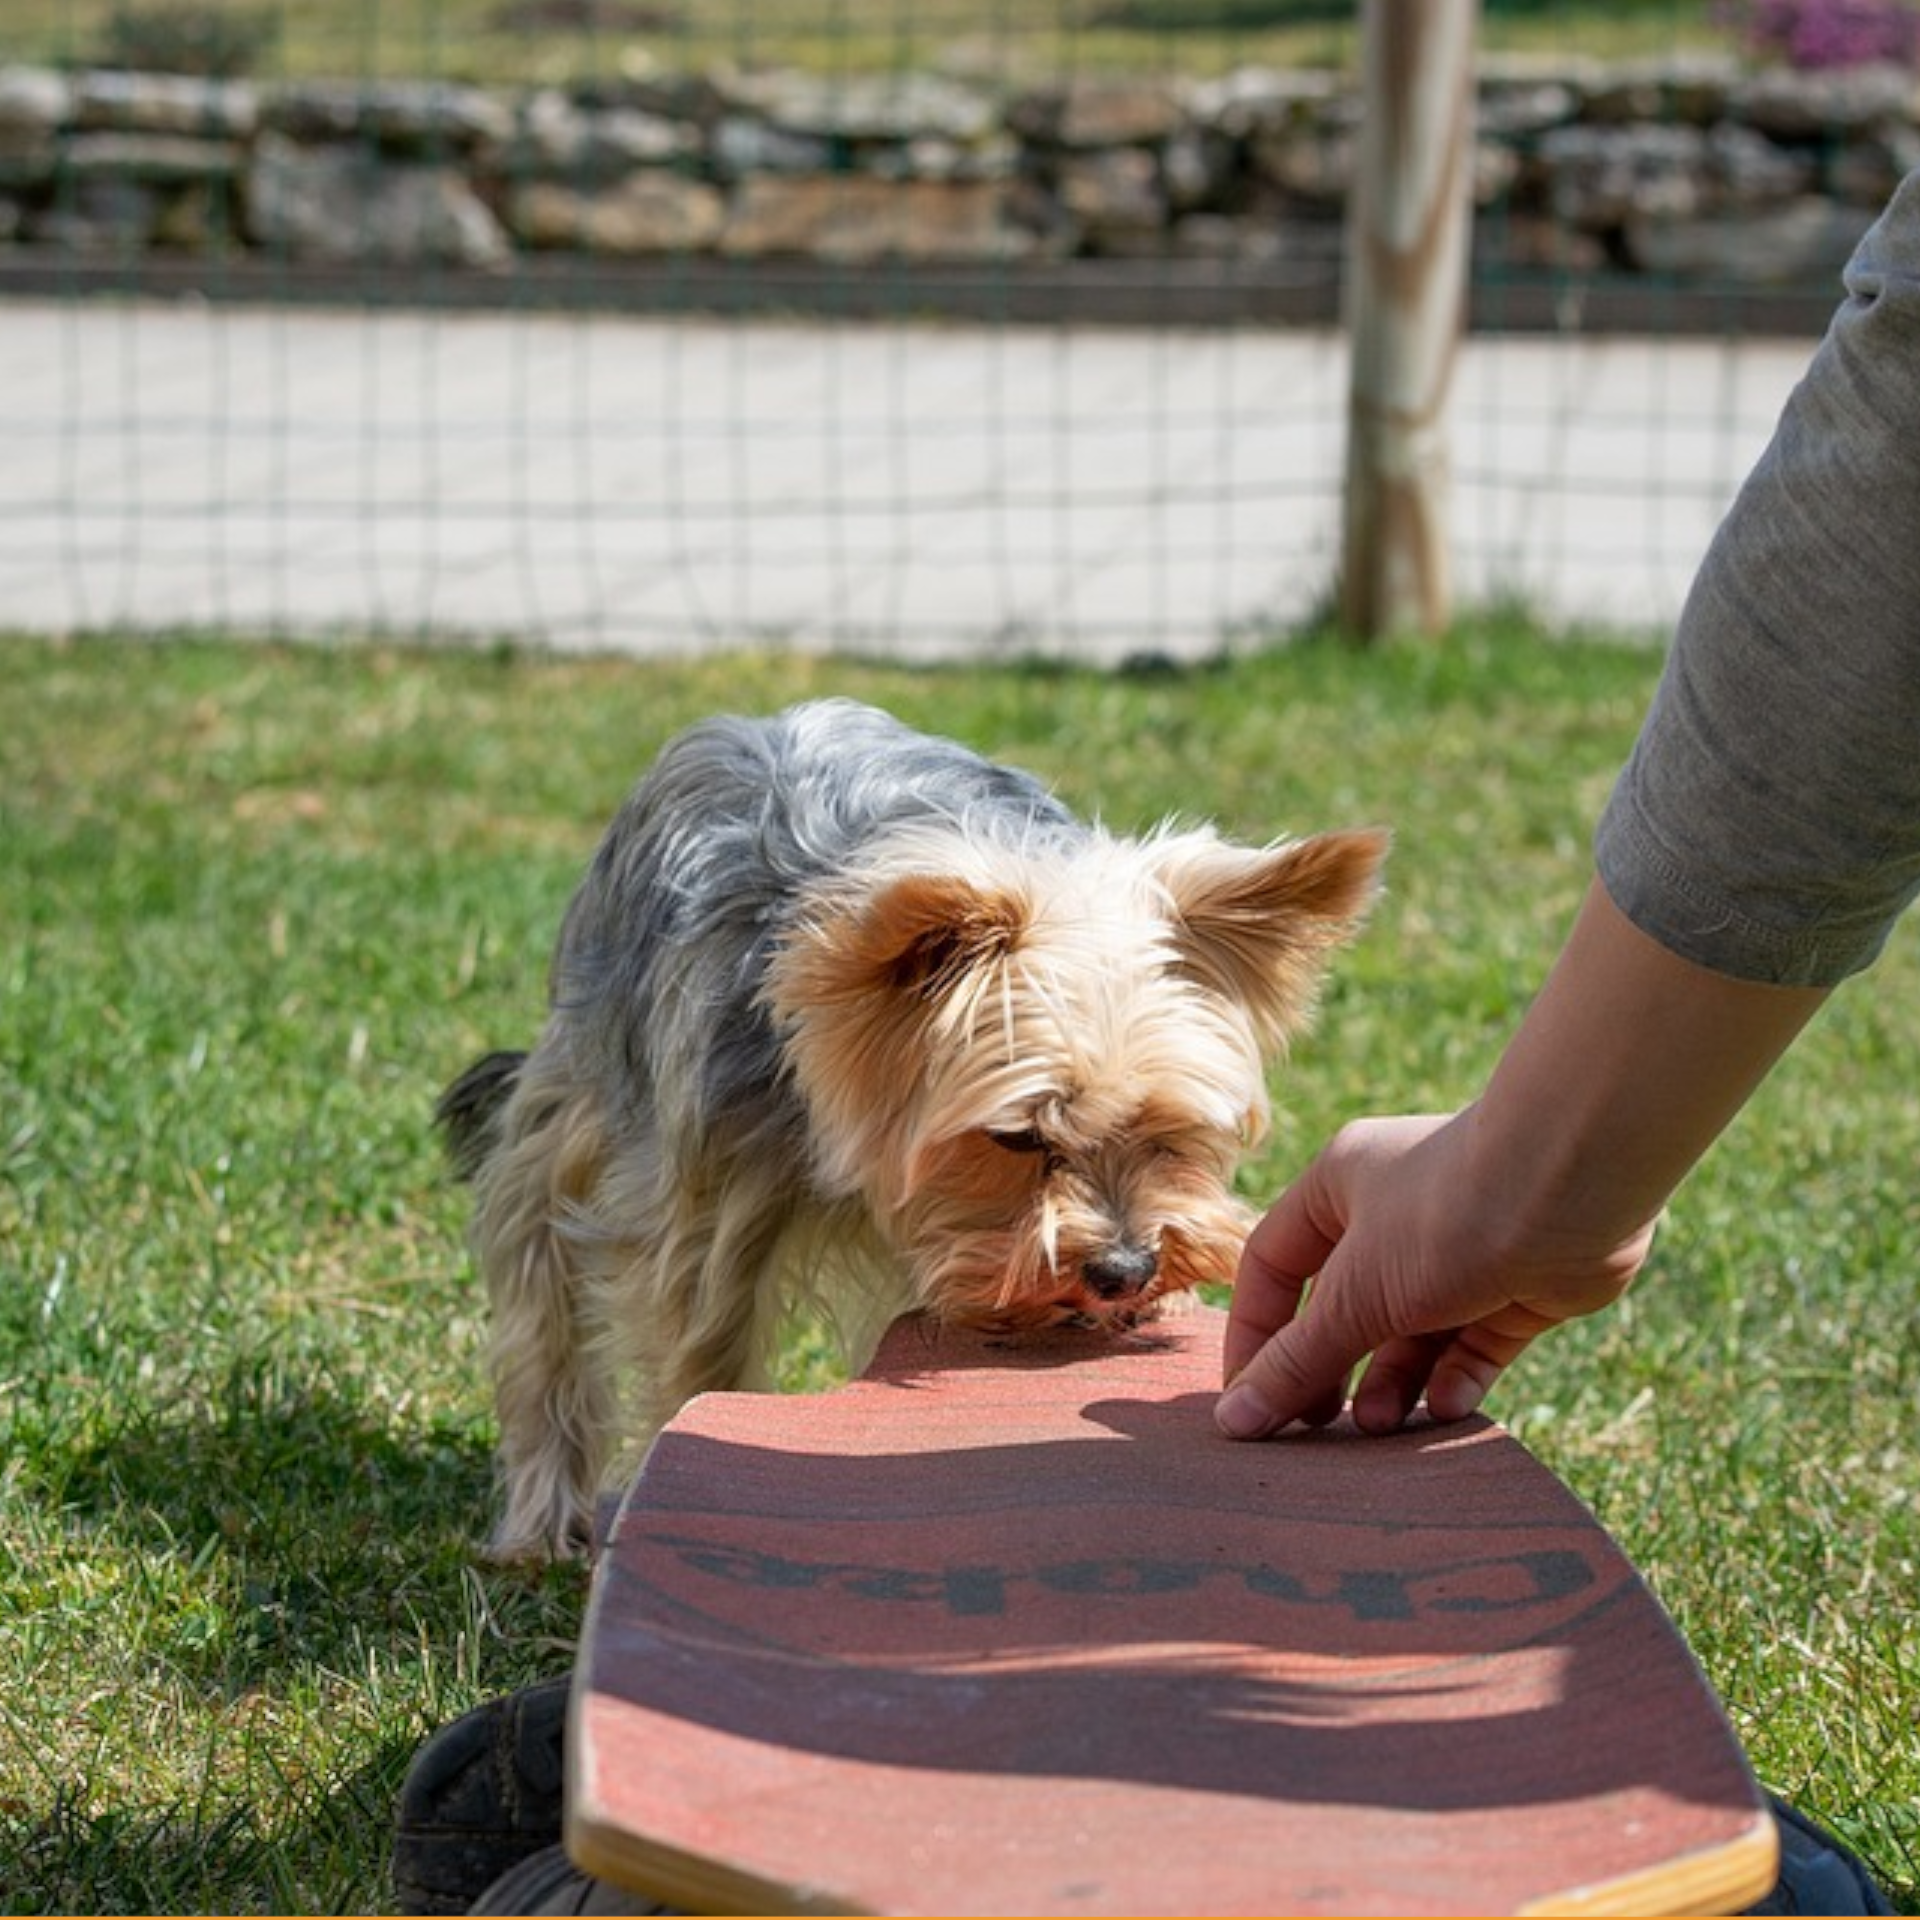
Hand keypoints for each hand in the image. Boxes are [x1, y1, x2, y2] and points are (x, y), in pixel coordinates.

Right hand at [1214, 880, 1827, 1441]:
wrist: (1573, 1191)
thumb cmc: (1442, 1219)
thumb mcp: (1354, 1296)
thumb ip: (1296, 1362)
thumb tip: (1234, 1421)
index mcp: (1338, 1188)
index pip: (1274, 1266)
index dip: (1256, 1333)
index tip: (1249, 1401)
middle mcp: (1394, 1213)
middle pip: (1342, 1305)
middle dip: (1329, 1368)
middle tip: (1319, 1428)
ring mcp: (1458, 1250)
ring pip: (1409, 1331)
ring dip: (1392, 1381)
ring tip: (1381, 1426)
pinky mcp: (1514, 1284)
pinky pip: (1473, 1342)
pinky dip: (1455, 1377)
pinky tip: (1446, 1407)